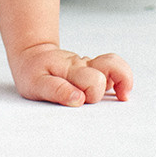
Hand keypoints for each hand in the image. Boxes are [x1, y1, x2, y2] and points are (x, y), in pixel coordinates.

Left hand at [11, 44, 132, 106]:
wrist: (32, 55)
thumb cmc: (33, 72)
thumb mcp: (35, 84)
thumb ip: (56, 91)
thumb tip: (79, 99)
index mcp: (68, 70)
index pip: (87, 80)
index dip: (87, 93)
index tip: (79, 100)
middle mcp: (81, 66)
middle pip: (102, 77)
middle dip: (97, 93)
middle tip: (86, 101)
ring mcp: (89, 66)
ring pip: (113, 64)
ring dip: (122, 79)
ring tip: (123, 95)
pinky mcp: (93, 68)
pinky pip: (114, 67)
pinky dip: (121, 78)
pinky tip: (120, 92)